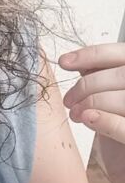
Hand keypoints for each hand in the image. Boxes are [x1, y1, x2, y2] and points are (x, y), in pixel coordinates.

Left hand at [59, 44, 124, 182]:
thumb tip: (79, 61)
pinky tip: (87, 118)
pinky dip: (104, 120)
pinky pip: (124, 128)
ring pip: (122, 99)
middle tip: (68, 99)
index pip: (122, 54)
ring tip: (74, 113)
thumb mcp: (110, 96)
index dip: (91, 54)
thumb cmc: (119, 128)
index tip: (64, 61)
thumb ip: (101, 75)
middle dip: (87, 84)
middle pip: (121, 75)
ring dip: (90, 103)